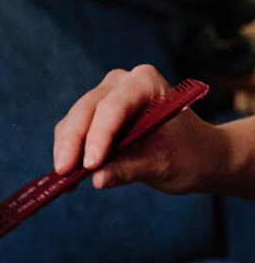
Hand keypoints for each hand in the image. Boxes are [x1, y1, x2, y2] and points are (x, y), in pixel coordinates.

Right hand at [51, 64, 223, 194]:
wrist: (198, 154)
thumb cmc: (189, 154)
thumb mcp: (163, 164)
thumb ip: (130, 169)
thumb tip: (97, 179)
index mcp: (146, 82)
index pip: (113, 107)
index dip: (99, 136)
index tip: (90, 165)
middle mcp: (121, 82)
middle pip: (86, 110)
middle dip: (73, 143)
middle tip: (63, 173)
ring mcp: (106, 95)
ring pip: (74, 121)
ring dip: (67, 150)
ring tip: (66, 180)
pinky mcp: (96, 114)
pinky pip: (74, 130)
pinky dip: (70, 152)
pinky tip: (70, 178)